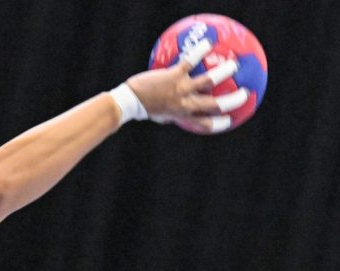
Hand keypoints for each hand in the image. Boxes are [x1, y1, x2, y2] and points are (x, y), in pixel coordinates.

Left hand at [125, 39, 243, 133]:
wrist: (129, 101)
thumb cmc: (144, 107)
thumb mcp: (160, 115)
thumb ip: (173, 113)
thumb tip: (176, 113)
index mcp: (182, 115)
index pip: (204, 124)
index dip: (219, 124)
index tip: (229, 120)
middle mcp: (185, 104)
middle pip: (214, 104)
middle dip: (232, 100)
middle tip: (244, 94)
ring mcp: (181, 89)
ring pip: (208, 81)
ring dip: (223, 73)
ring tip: (234, 66)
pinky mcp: (174, 76)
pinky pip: (191, 62)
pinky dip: (200, 52)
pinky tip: (208, 43)